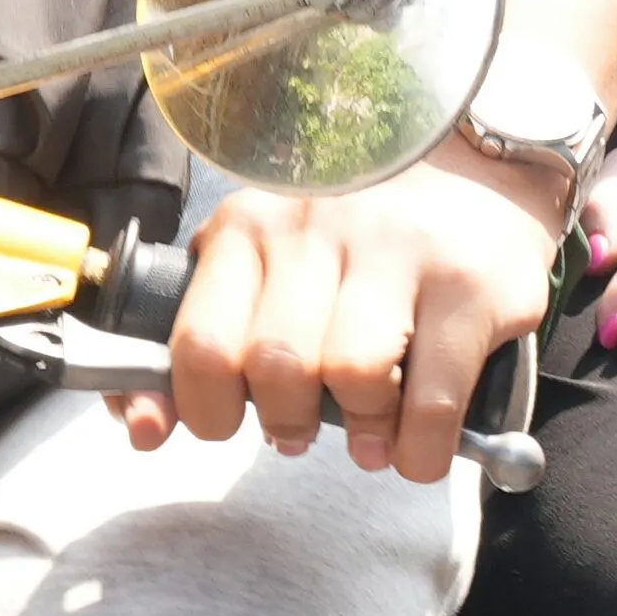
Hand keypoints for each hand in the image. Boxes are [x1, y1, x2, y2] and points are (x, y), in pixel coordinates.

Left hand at [127, 139, 564, 478]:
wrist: (475, 166)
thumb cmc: (352, 243)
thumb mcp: (263, 268)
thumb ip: (200, 344)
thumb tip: (141, 430)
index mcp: (252, 226)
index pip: (200, 338)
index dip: (204, 407)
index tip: (227, 423)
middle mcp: (320, 227)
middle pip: (276, 364)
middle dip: (286, 419)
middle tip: (302, 428)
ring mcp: (400, 250)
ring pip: (352, 374)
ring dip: (359, 430)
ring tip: (368, 432)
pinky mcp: (469, 284)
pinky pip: (431, 400)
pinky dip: (419, 449)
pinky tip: (416, 445)